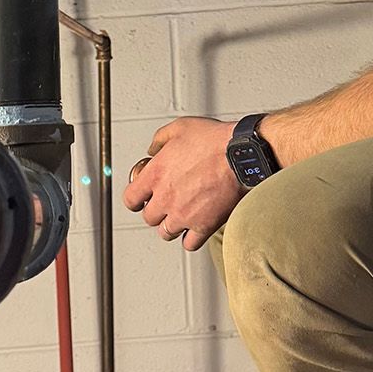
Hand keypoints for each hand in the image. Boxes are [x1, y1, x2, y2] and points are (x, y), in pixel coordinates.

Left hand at [122, 116, 241, 251]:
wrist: (241, 156)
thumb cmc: (214, 140)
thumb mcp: (180, 127)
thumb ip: (160, 139)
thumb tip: (152, 149)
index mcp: (155, 174)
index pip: (130, 199)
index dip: (136, 199)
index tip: (142, 198)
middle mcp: (165, 198)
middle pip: (149, 218)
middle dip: (156, 211)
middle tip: (167, 202)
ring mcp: (183, 215)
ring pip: (166, 233)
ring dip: (171, 225)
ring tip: (181, 215)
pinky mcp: (203, 225)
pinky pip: (189, 243)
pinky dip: (190, 238)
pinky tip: (195, 228)